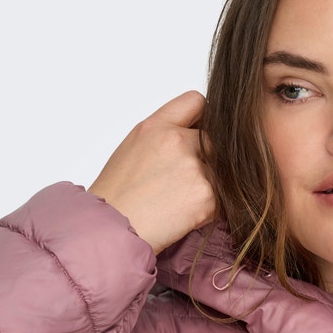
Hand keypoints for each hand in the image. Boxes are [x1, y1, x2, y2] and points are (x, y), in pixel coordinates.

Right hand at [88, 91, 217, 254]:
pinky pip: (221, 199)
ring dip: (208, 186)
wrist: (111, 231)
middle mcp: (178, 141)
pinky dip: (207, 209)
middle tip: (184, 181)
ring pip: (219, 172)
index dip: (202, 118)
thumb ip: (164, 136)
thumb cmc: (117, 197)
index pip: (196, 102)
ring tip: (178, 202)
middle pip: (213, 141)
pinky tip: (182, 216)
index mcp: (156, 126)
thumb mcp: (133, 149)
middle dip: (206, 158)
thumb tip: (190, 136)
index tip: (198, 133)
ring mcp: (195, 168)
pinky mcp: (206, 196)